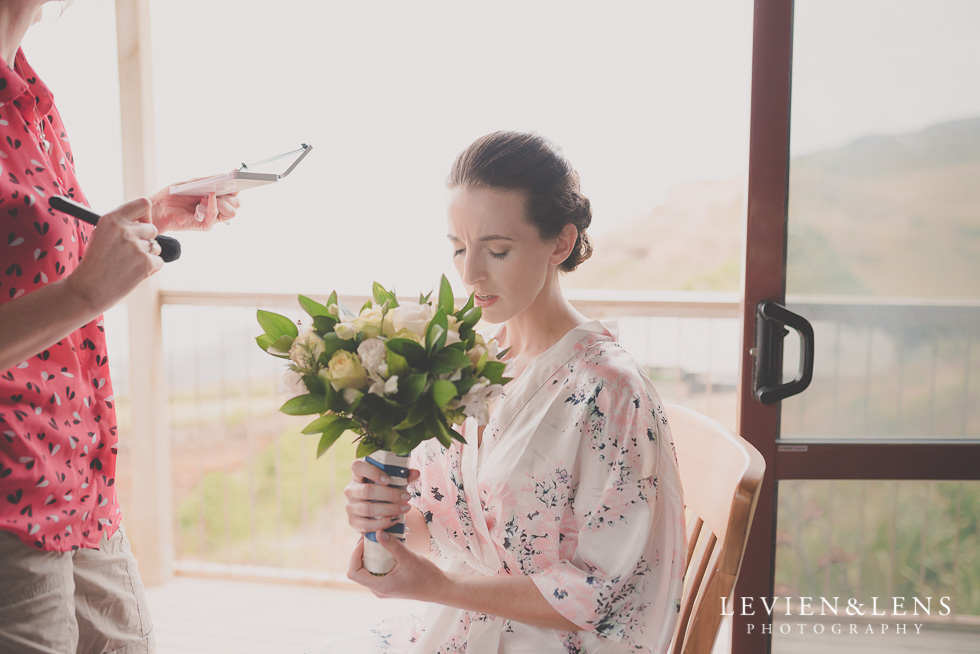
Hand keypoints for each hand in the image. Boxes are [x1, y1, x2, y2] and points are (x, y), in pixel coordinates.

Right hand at [65, 198, 162, 313]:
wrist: (87, 290)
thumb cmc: (94, 264)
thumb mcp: (100, 236)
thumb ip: (121, 226)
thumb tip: (145, 222)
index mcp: (111, 219)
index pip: (143, 203)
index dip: (146, 215)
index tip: (142, 224)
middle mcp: (124, 229)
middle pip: (152, 229)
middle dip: (146, 240)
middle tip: (131, 252)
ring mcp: (136, 246)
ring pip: (156, 247)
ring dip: (147, 256)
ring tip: (127, 265)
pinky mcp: (145, 262)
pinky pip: (158, 262)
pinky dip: (150, 269)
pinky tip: (132, 274)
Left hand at [149, 179, 240, 232]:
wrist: (159, 206)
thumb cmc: (175, 193)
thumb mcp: (195, 181)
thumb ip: (212, 179)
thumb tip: (232, 172)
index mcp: (216, 196)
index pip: (235, 193)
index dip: (238, 187)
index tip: (238, 179)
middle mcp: (216, 207)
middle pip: (237, 204)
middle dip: (231, 196)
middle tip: (218, 190)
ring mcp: (211, 217)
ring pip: (232, 212)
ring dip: (223, 203)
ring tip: (207, 197)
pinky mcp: (204, 225)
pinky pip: (215, 216)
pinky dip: (212, 206)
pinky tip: (204, 199)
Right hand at [344, 459, 419, 533]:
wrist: (375, 510)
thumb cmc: (384, 490)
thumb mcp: (392, 482)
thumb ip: (403, 476)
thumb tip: (415, 473)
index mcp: (357, 475)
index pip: (358, 467)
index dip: (372, 472)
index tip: (389, 480)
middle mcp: (350, 490)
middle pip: (367, 490)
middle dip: (390, 494)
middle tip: (407, 497)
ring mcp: (350, 507)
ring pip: (368, 508)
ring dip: (389, 509)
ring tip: (405, 508)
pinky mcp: (353, 522)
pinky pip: (367, 525)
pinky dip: (383, 523)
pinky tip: (395, 520)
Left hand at [347, 531, 446, 600]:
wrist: (439, 588)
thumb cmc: (426, 576)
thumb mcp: (408, 558)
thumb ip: (392, 545)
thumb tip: (377, 532)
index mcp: (379, 586)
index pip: (353, 572)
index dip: (354, 555)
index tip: (364, 541)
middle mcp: (378, 589)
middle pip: (359, 569)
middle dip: (362, 552)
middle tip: (371, 537)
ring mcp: (383, 588)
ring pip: (368, 569)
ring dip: (370, 554)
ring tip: (379, 540)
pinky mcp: (389, 584)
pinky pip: (376, 571)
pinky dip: (378, 559)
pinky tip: (387, 548)